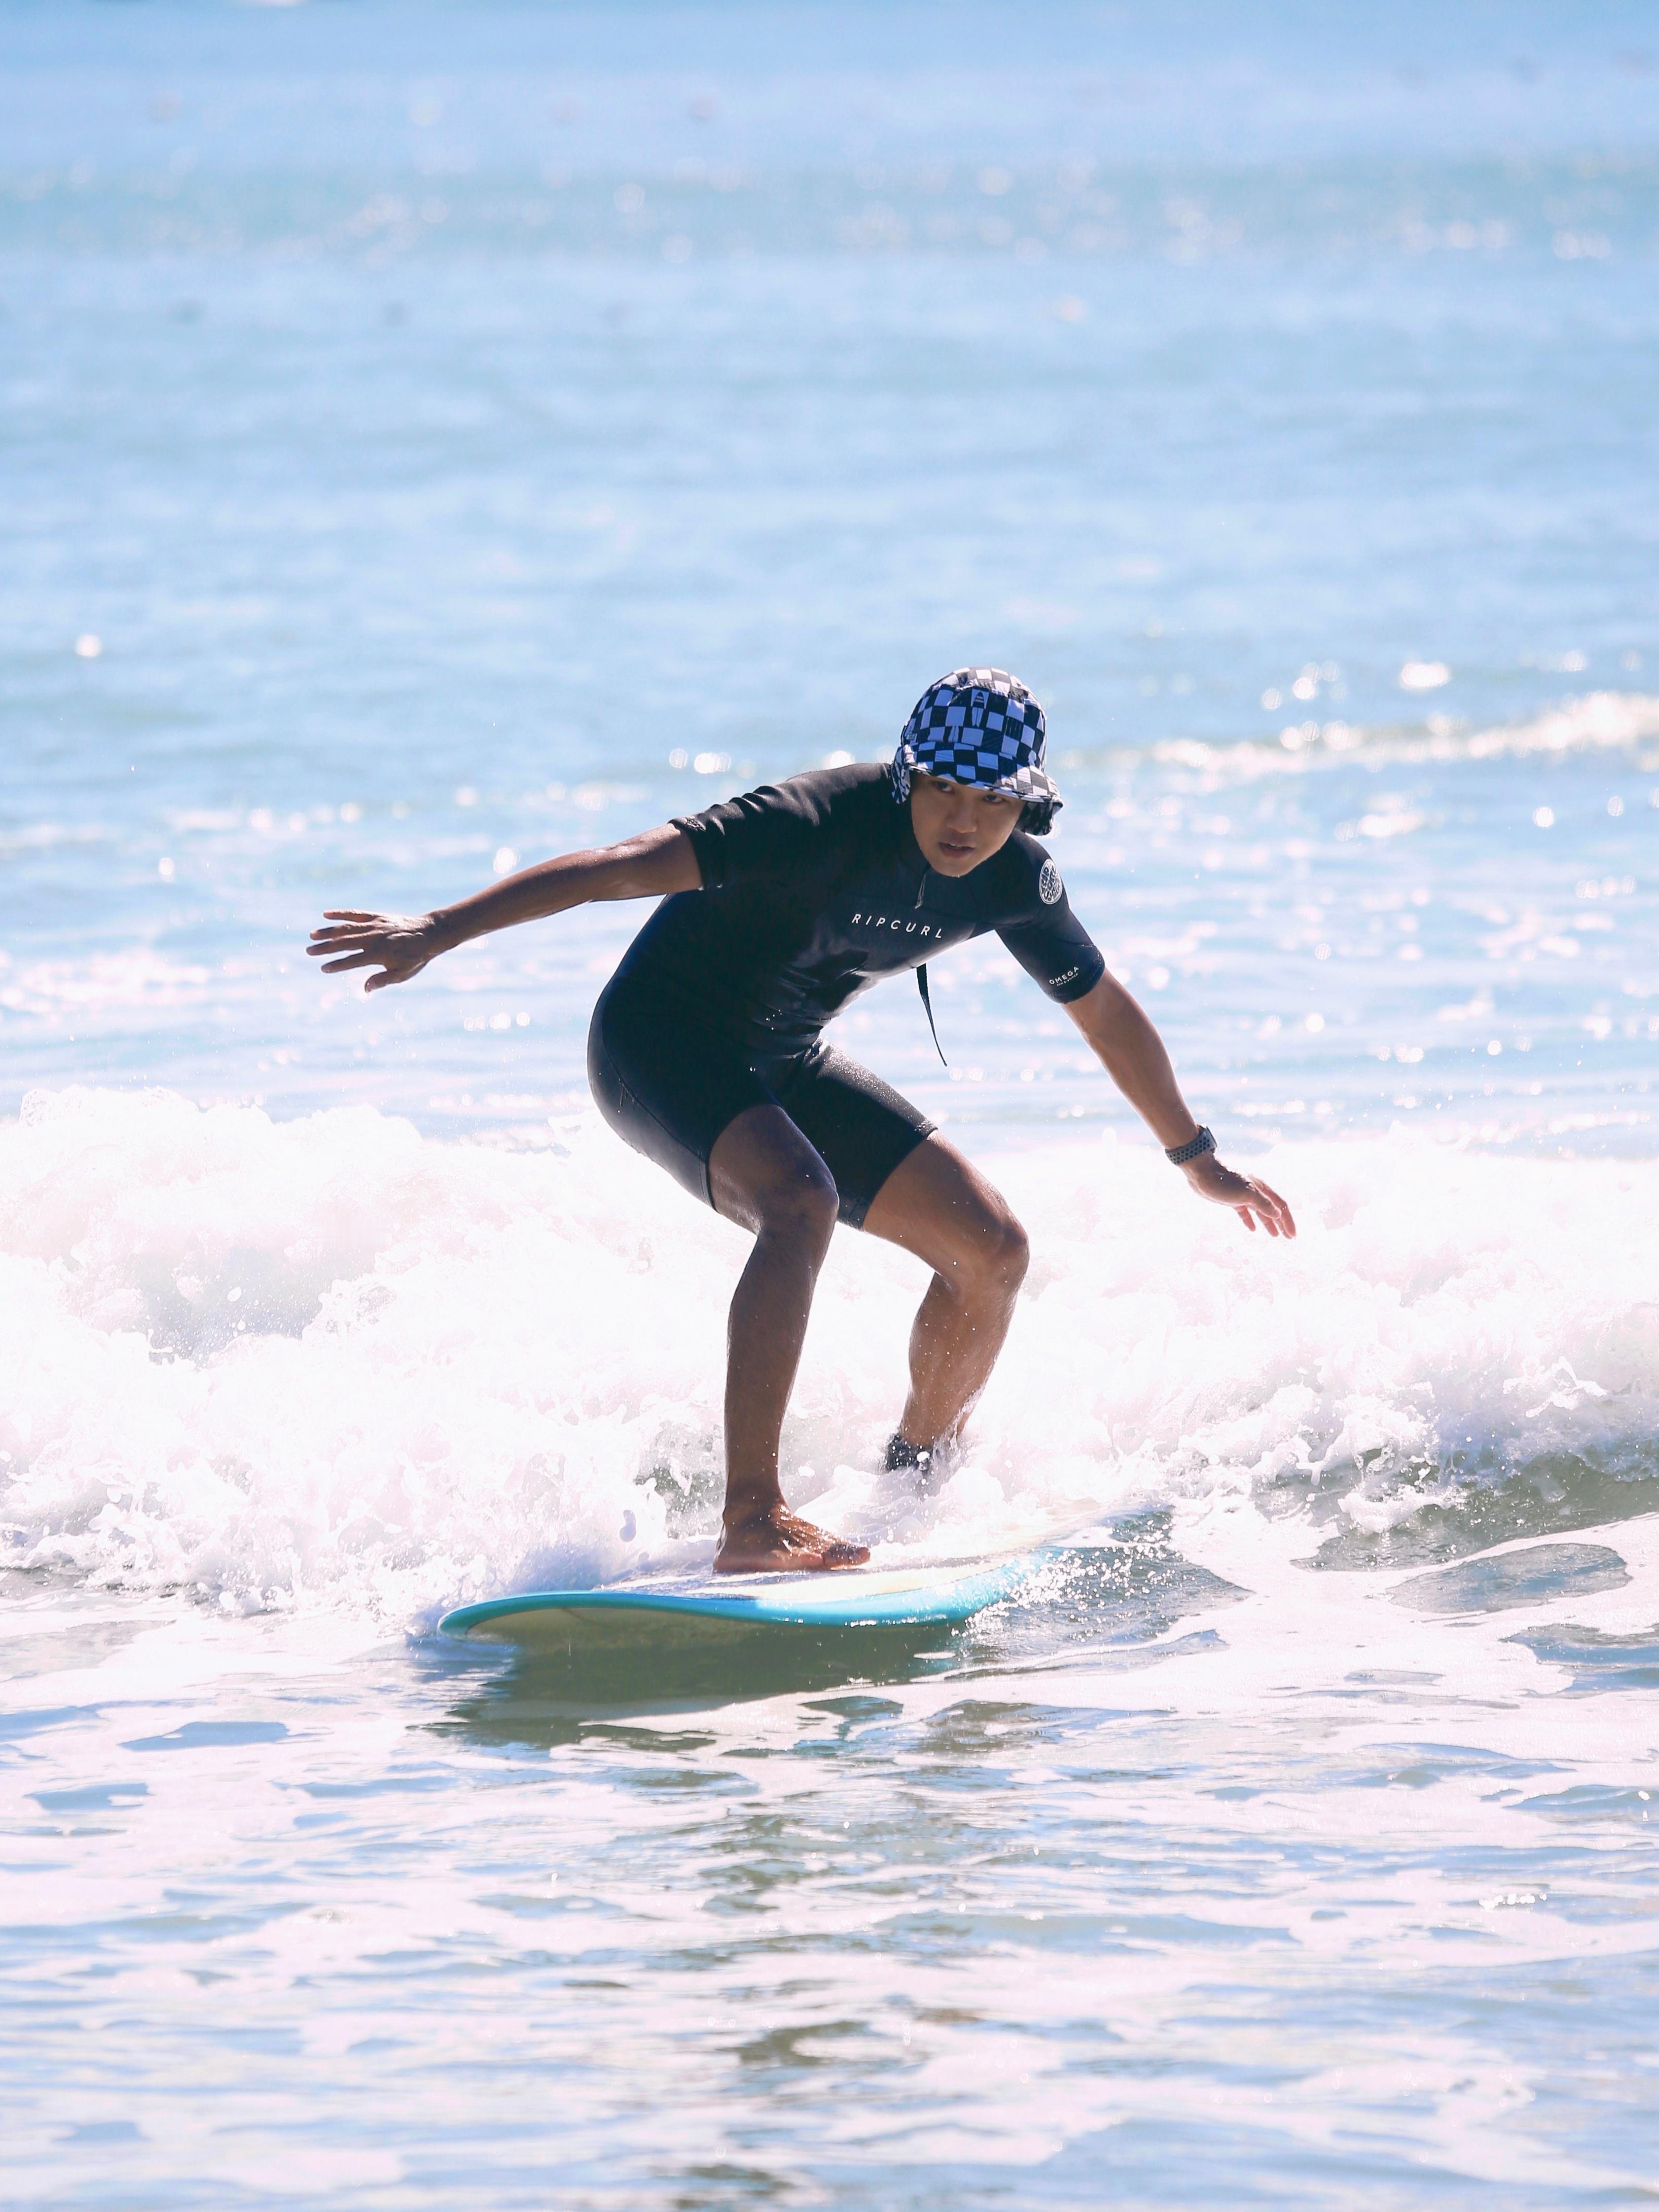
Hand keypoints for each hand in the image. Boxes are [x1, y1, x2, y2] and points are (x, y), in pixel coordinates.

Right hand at [306, 911, 441, 992]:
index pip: (352, 961)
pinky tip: (326, 914)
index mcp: (378, 954)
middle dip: (325, 948)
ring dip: (328, 931)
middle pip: (344, 943)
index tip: (323, 968)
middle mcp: (373, 938)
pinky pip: (355, 914)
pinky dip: (340, 914)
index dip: (337, 965)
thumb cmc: (415, 957)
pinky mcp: (376, 916)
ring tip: (312, 935)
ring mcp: (374, 925)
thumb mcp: (402, 974)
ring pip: (346, 928)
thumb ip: (382, 981)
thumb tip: (364, 990)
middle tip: (309, 951)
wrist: (429, 933)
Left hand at [1182, 1151, 1296, 1238]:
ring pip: (1260, 1212)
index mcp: (1262, 1188)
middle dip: (1282, 1223)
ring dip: (1269, 1223)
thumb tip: (1278, 1214)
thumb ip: (1263, 1204)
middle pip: (1273, 1209)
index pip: (1280, 1206)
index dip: (1288, 1221)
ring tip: (1275, 1235)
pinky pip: (1245, 1212)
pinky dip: (1250, 1220)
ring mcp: (1244, 1195)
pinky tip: (1252, 1229)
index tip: (1292, 1235)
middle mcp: (1255, 1191)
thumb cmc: (1224, 1182)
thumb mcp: (1246, 1193)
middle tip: (1288, 1237)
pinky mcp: (1232, 1199)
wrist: (1202, 1173)